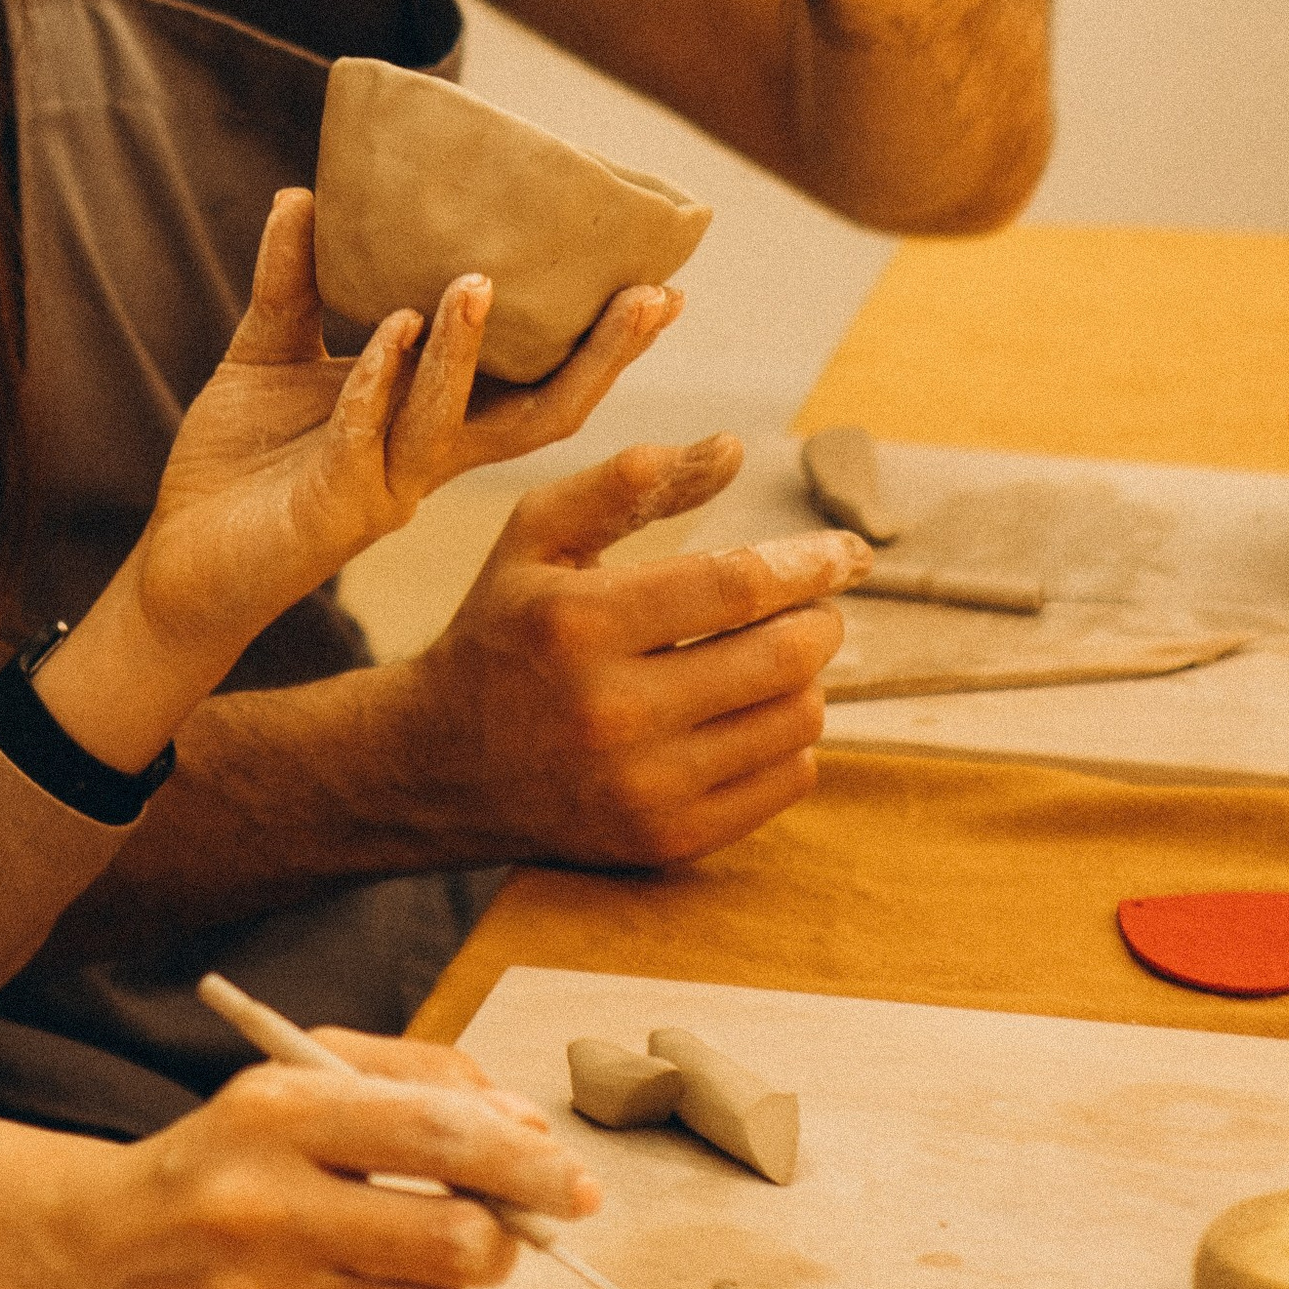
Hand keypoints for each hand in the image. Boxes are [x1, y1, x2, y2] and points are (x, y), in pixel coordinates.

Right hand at [0, 1034, 593, 1288]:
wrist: (80, 1267)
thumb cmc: (211, 1170)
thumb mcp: (287, 1090)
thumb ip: (410, 1084)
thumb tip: (526, 1133)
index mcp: (273, 1114)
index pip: (437, 1130)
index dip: (525, 1159)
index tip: (570, 1180)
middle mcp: (265, 1208)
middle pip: (455, 1239)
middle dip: (499, 1238)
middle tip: (487, 1233)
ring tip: (395, 1272)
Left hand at [42, 192, 678, 773]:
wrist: (177, 558)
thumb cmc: (239, 466)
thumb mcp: (269, 354)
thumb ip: (294, 282)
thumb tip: (305, 193)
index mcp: (429, 423)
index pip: (533, 381)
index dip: (597, 342)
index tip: (659, 283)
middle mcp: (428, 461)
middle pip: (540, 416)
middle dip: (600, 361)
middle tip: (652, 298)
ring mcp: (388, 489)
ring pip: (452, 424)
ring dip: (465, 351)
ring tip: (475, 283)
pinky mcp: (336, 510)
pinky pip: (366, 438)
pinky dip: (380, 380)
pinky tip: (390, 331)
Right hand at [388, 444, 872, 867]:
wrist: (441, 765)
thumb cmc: (501, 630)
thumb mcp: (536, 537)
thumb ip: (625, 483)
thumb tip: (733, 448)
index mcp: (579, 622)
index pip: (735, 585)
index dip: (808, 563)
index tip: (847, 552)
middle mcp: (612, 711)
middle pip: (780, 658)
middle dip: (820, 623)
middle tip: (814, 609)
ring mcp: (642, 786)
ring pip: (793, 722)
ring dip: (804, 680)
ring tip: (773, 660)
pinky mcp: (665, 840)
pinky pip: (785, 783)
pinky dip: (790, 741)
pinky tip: (752, 716)